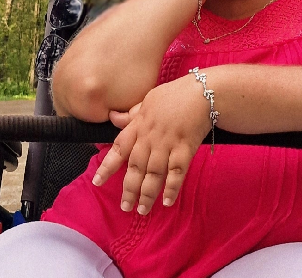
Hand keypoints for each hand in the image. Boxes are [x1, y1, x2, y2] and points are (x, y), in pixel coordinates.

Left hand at [92, 76, 210, 214]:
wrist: (204, 91)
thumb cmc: (177, 94)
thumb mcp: (150, 99)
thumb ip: (132, 114)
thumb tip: (113, 118)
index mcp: (140, 124)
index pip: (119, 147)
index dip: (107, 165)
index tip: (97, 181)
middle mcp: (150, 137)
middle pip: (136, 166)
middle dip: (129, 188)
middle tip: (125, 207)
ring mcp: (168, 143)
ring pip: (154, 173)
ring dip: (147, 193)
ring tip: (143, 210)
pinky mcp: (185, 148)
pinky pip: (176, 171)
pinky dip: (171, 187)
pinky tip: (167, 201)